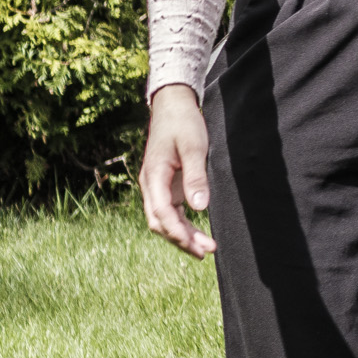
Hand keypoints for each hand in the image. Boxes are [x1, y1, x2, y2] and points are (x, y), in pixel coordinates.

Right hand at [138, 85, 215, 261]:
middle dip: (181, 240)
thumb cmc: (183, 123)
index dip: (178, 234)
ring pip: (165, 218)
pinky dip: (182, 223)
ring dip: (182, 234)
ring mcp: (157, 186)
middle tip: (206, 252)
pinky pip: (170, 210)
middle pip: (160, 222)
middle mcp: (151, 185)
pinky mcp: (166, 184)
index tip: (198, 247)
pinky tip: (197, 232)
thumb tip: (199, 208)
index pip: (161, 214)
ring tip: (205, 248)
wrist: (173, 104)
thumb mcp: (193, 148)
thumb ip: (196, 177)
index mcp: (153, 178)